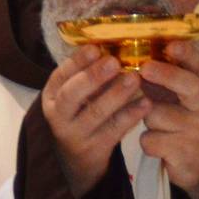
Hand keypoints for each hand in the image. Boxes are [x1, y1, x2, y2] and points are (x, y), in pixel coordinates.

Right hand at [42, 45, 147, 196]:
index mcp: (52, 95)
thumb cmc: (82, 112)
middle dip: (93, 77)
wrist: (79, 157)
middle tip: (114, 62)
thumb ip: (88, 72)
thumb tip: (112, 41)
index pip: (61, 76)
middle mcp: (59, 115)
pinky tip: (146, 103)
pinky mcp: (96, 148)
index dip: (77, 62)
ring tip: (134, 78)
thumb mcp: (76, 94)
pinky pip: (115, 130)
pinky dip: (131, 115)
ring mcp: (76, 134)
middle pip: (71, 95)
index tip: (95, 47)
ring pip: (95, 113)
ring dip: (116, 94)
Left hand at [136, 41, 198, 198]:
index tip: (172, 45)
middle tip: (145, 68)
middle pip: (189, 86)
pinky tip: (159, 143)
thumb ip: (165, 74)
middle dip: (167, 76)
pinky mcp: (183, 152)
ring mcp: (195, 129)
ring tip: (157, 123)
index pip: (198, 63)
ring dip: (147, 118)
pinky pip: (150, 140)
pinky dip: (147, 141)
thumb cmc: (185, 115)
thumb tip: (130, 54)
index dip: (186, 53)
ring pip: (156, 115)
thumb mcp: (182, 92)